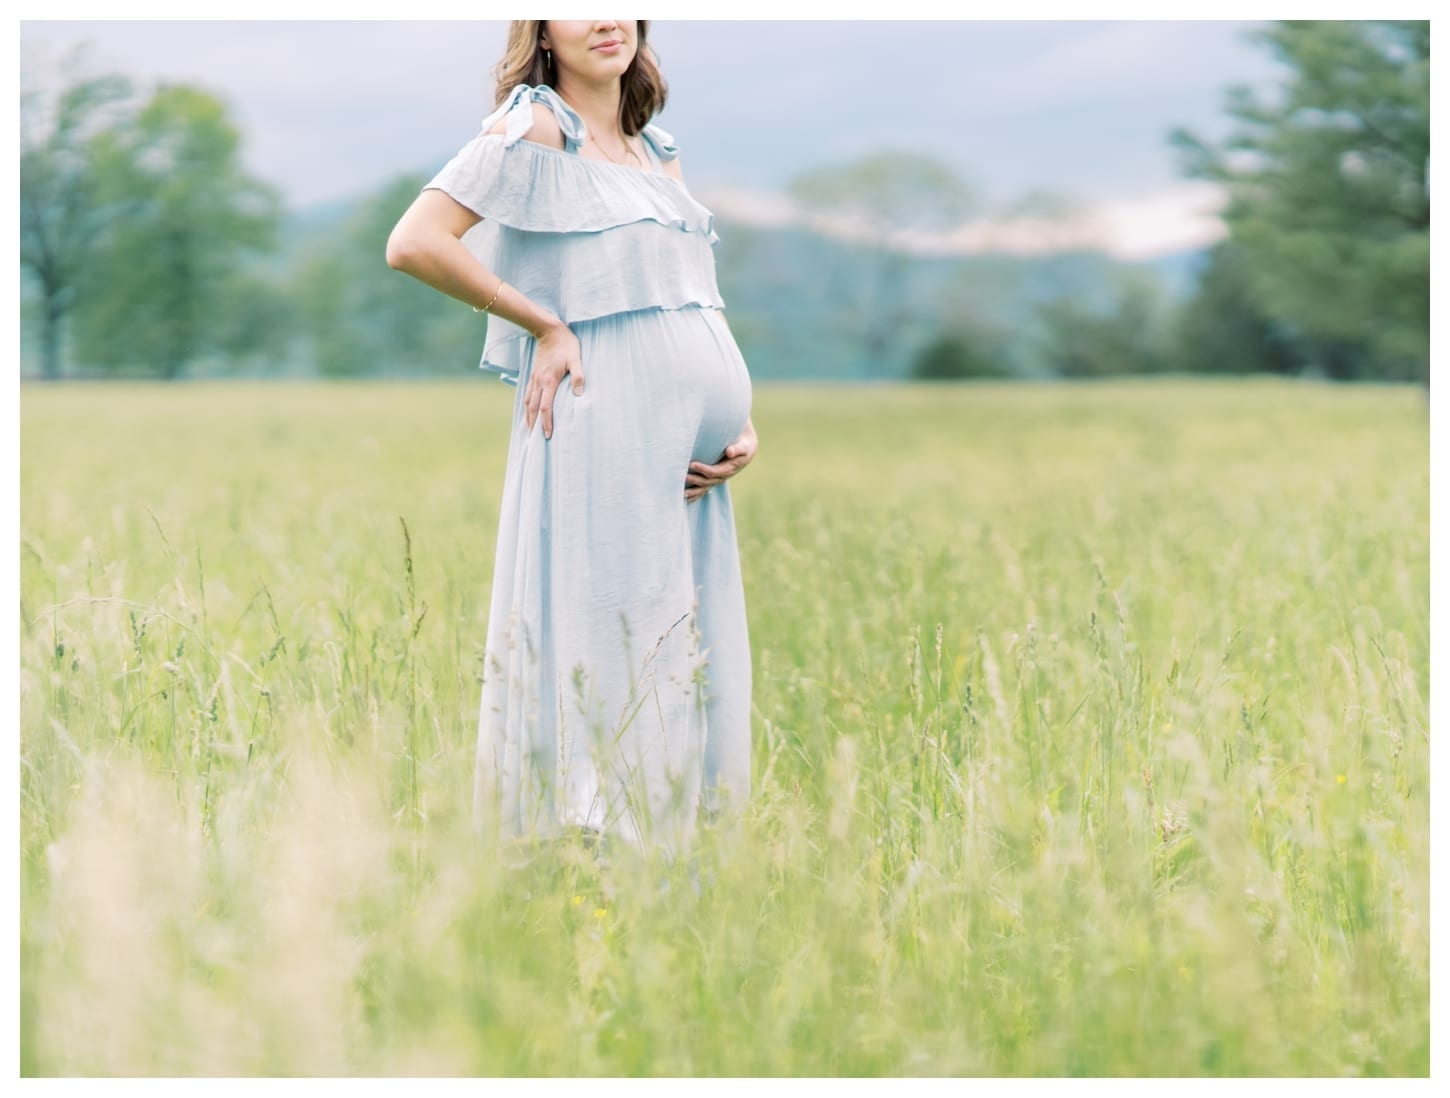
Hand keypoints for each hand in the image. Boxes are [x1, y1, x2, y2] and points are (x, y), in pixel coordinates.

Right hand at [525, 322, 582, 439]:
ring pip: (528, 402)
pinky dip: (527, 406)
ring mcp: (534, 379)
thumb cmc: (566, 344)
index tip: (547, 435)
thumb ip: (579, 376)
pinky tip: (528, 412)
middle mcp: (539, 382)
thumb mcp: (576, 358)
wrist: (549, 330)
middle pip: (533, 409)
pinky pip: (528, 394)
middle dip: (534, 425)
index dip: (546, 423)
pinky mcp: (533, 375)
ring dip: (528, 417)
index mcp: (549, 381)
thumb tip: (579, 395)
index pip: (545, 407)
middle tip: (536, 441)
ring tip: (530, 430)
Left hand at [685, 420, 756, 500]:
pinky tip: (686, 499)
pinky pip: (704, 490)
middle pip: (707, 481)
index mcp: (729, 469)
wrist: (745, 450)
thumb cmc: (743, 445)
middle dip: (694, 480)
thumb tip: (729, 452)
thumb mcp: (744, 446)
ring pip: (704, 488)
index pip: (714, 471)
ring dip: (693, 492)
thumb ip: (737, 449)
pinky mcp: (714, 480)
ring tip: (681, 493)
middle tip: (682, 476)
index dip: (703, 469)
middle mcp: (723, 477)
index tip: (692, 464)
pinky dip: (695, 495)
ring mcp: (718, 480)